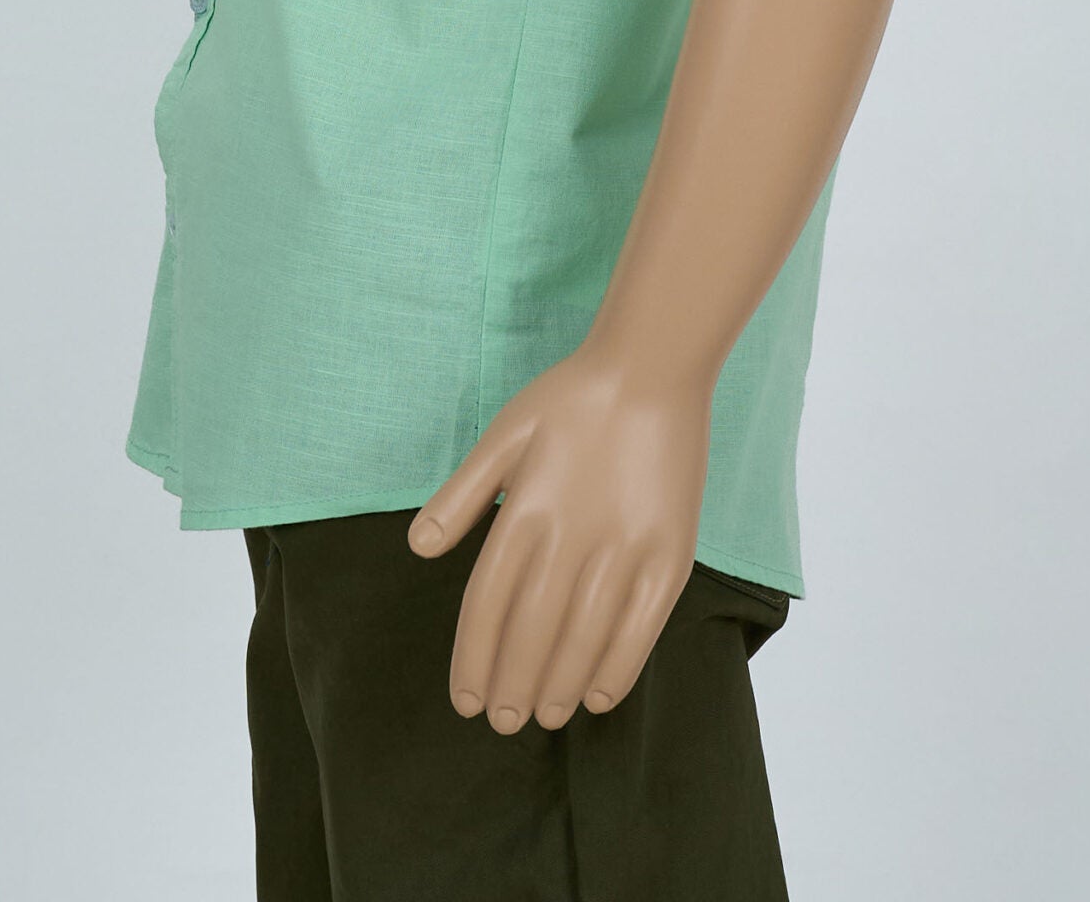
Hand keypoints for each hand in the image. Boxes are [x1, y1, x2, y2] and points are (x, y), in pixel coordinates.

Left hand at [407, 337, 713, 733]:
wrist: (653, 368)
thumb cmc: (572, 399)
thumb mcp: (503, 433)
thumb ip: (462, 495)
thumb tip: (419, 549)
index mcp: (526, 509)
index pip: (487, 604)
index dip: (473, 658)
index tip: (465, 699)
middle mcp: (572, 535)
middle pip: (532, 631)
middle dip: (511, 685)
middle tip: (502, 722)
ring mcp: (626, 548)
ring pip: (583, 638)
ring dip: (557, 686)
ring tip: (543, 715)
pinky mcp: (670, 554)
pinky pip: (641, 628)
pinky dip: (617, 669)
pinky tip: (596, 694)